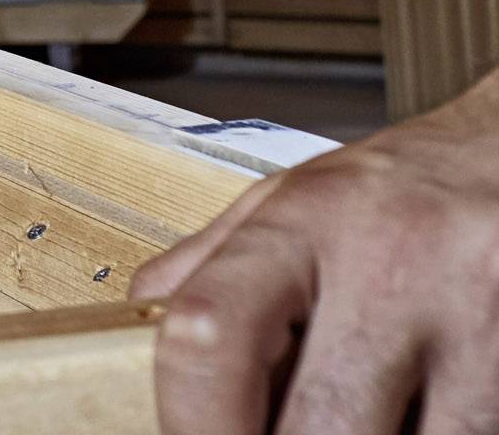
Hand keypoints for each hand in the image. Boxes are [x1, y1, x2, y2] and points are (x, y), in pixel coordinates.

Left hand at [131, 71, 498, 433]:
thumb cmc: (398, 190)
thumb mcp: (290, 199)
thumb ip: (213, 264)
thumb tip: (136, 322)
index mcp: (304, 223)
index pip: (210, 331)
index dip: (191, 419)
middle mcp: (390, 270)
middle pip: (318, 425)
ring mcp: (474, 324)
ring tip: (353, 425)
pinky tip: (411, 423)